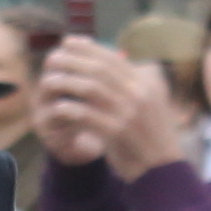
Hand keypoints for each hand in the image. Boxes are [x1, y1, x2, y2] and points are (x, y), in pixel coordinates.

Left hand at [34, 40, 186, 181]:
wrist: (162, 169)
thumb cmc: (151, 136)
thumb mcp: (152, 102)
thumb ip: (137, 81)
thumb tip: (120, 56)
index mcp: (147, 83)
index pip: (113, 58)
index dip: (88, 48)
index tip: (68, 42)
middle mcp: (139, 93)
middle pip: (99, 69)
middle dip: (72, 60)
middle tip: (52, 58)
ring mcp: (129, 112)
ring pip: (91, 88)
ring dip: (66, 82)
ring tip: (48, 81)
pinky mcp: (118, 132)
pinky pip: (88, 115)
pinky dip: (71, 110)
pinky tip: (57, 107)